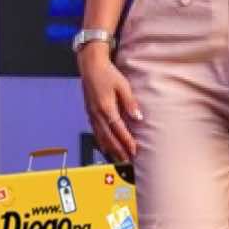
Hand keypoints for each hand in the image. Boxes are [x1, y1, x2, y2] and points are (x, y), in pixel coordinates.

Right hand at [78, 46, 141, 160]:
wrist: (90, 67)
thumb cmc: (108, 74)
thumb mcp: (123, 86)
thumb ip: (130, 103)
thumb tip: (138, 118)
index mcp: (106, 108)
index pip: (118, 130)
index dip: (126, 142)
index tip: (134, 151)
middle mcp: (97, 114)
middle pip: (108, 137)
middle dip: (119, 150)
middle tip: (128, 161)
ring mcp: (92, 115)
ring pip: (101, 137)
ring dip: (110, 149)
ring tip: (119, 159)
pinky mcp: (90, 113)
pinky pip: (96, 132)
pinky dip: (102, 142)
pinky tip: (106, 147)